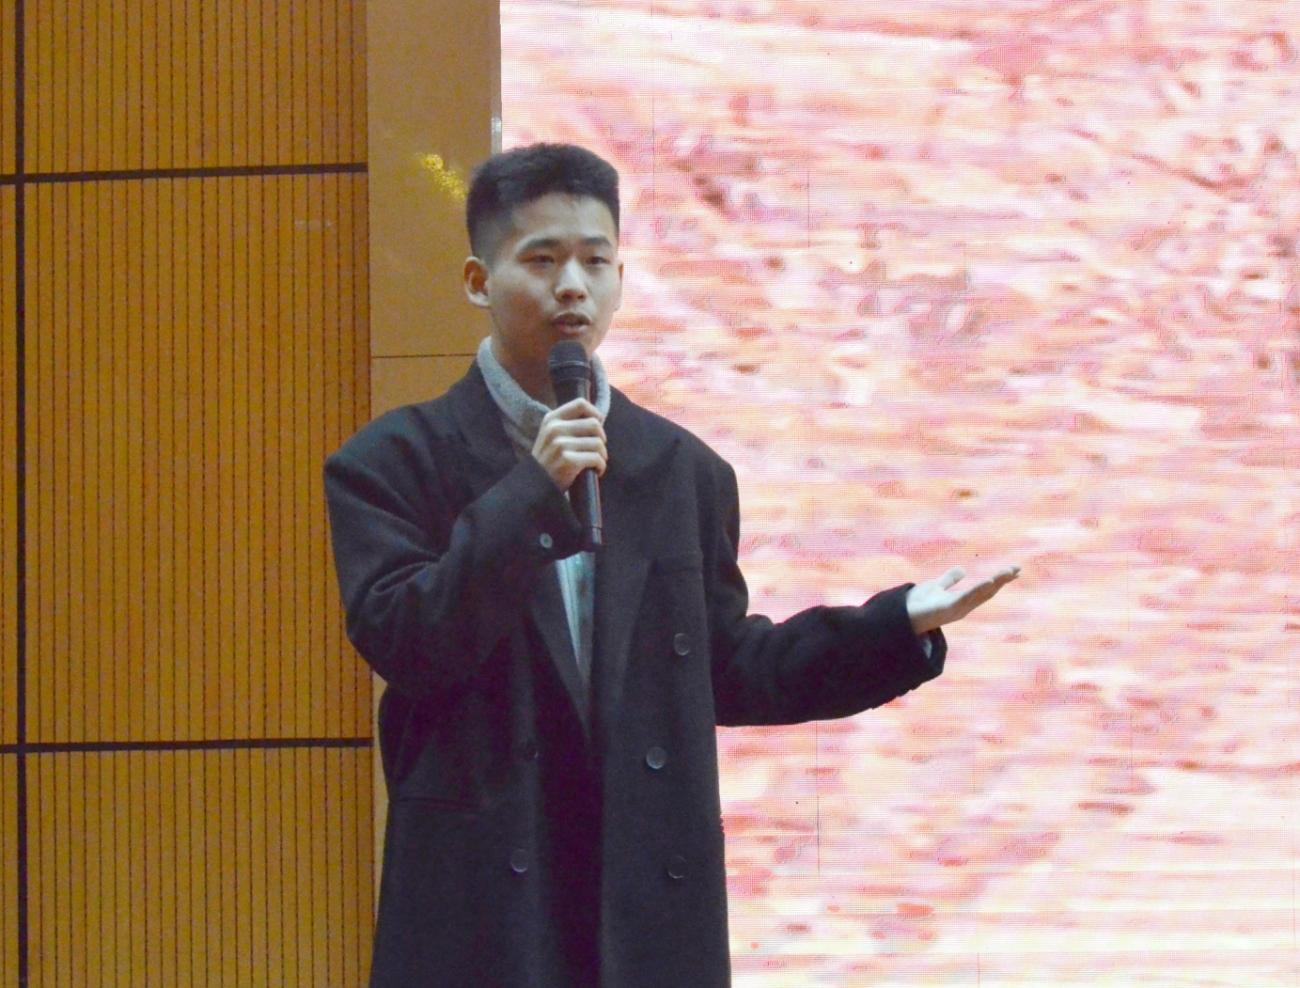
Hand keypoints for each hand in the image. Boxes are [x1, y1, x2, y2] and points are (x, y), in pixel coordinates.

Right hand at [532, 398, 607, 491]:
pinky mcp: (568, 461)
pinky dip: (601, 466)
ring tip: (597, 463)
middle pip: (594, 424)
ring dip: (602, 455)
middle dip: (601, 439)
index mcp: (551, 419)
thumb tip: (598, 418)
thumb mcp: (551, 436)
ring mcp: (560, 445)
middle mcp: (555, 429)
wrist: (536, 485)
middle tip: (597, 450)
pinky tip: (596, 471)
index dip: (595, 413)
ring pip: (598, 443)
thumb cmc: (549, 460)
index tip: (598, 426)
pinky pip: (596, 458)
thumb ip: (568, 425)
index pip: (581, 404)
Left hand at [906, 564, 1020, 635]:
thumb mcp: (936, 586)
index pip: (985, 589)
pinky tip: (990, 581)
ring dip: (996, 582)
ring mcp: (958, 608)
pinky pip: (967, 597)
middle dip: (1003, 580)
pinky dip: (979, 589)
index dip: (1000, 580)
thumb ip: (949, 579)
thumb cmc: (918, 604)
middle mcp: (964, 606)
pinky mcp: (949, 608)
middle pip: (988, 591)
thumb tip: (963, 569)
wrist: (902, 617)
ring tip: (1010, 572)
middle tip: (1018, 569)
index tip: (1014, 571)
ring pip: (981, 593)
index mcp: (963, 601)